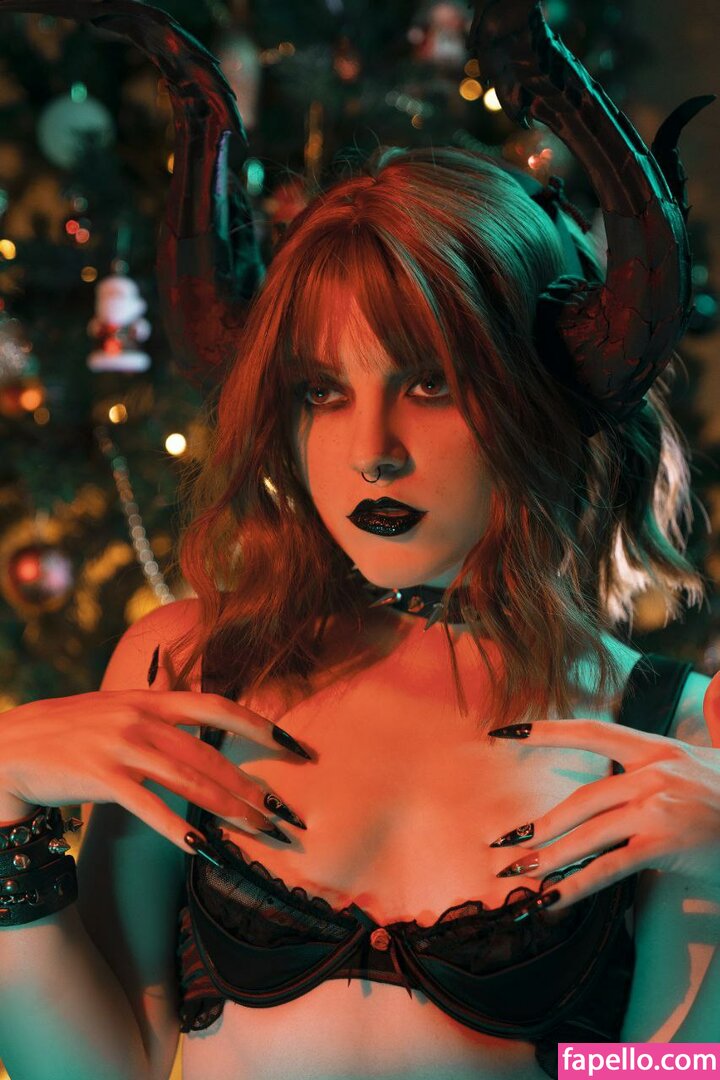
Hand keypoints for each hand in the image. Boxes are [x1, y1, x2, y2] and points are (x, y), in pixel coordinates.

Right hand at [0, 690, 312, 852]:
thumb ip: (159, 712)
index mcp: (152, 700)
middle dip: (253, 786)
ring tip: (260, 832)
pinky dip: (179, 830)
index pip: (219, 707)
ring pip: (190, 781)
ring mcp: (122, 746)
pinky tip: (205, 850)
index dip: (261, 726)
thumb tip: (200, 720)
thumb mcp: (119, 709)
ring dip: (230, 810)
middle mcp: (142, 718)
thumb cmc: (72, 731)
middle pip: (212, 755)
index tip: (296, 746)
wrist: (13, 746)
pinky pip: (149, 807)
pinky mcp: (101, 776)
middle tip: (286, 814)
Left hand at [486, 674, 719, 909]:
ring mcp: (657, 809)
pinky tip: (554, 897)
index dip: (548, 731)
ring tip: (521, 873)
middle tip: (508, 842)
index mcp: (656, 749)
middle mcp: (653, 774)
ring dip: (549, 857)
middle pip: (581, 798)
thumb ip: (676, 747)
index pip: (592, 731)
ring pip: (588, 834)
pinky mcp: (664, 844)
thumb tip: (677, 723)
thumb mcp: (702, 757)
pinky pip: (609, 867)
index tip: (508, 732)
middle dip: (540, 824)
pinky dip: (577, 884)